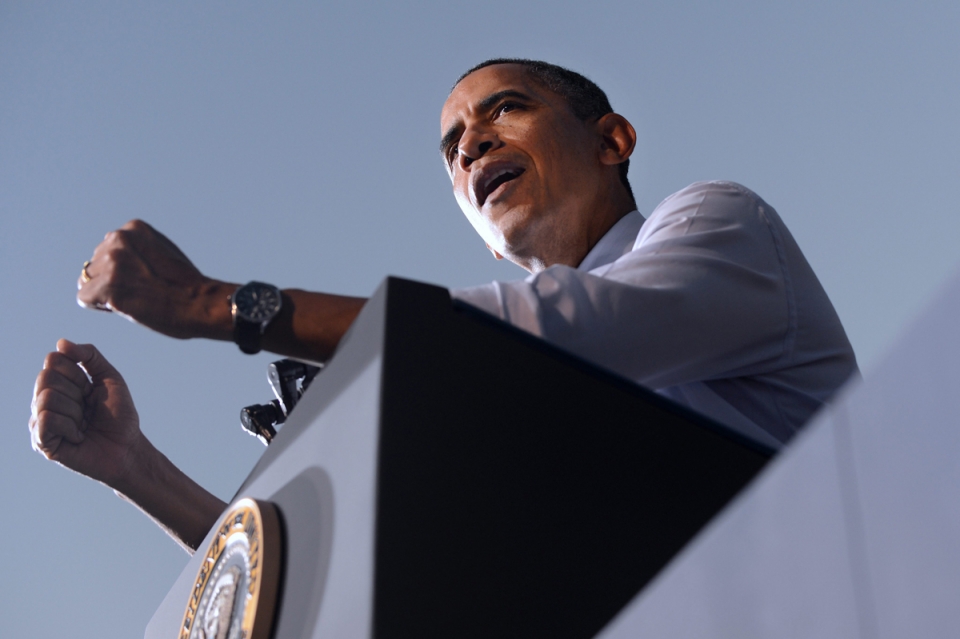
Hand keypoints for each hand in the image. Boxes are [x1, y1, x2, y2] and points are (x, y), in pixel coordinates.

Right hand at [29, 339, 143, 487]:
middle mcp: (44, 400)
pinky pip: (46, 420)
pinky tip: (78, 436)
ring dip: (75, 411)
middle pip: (46, 377)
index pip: (54, 360)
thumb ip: (90, 355)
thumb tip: (61, 343)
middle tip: (87, 409)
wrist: (127, 447)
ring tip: (83, 424)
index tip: (91, 389)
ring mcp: (39, 421)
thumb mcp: (110, 377)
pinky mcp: (41, 442)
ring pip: (46, 398)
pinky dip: (70, 426)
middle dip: (76, 391)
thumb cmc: (119, 415)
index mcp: (59, 383)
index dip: (78, 373)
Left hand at [77, 220, 234, 339]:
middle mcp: (119, 239)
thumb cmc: (187, 285)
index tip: (142, 279)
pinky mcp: (107, 286)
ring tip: (133, 299)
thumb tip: (113, 259)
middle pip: (94, 264)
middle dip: (109, 280)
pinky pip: (84, 298)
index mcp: (134, 228)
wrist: (201, 303)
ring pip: (87, 281)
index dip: (121, 269)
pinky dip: (99, 306)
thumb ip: (138, 249)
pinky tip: (122, 307)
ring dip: (104, 293)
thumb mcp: (163, 251)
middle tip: (138, 292)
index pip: (107, 249)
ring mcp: (112, 263)